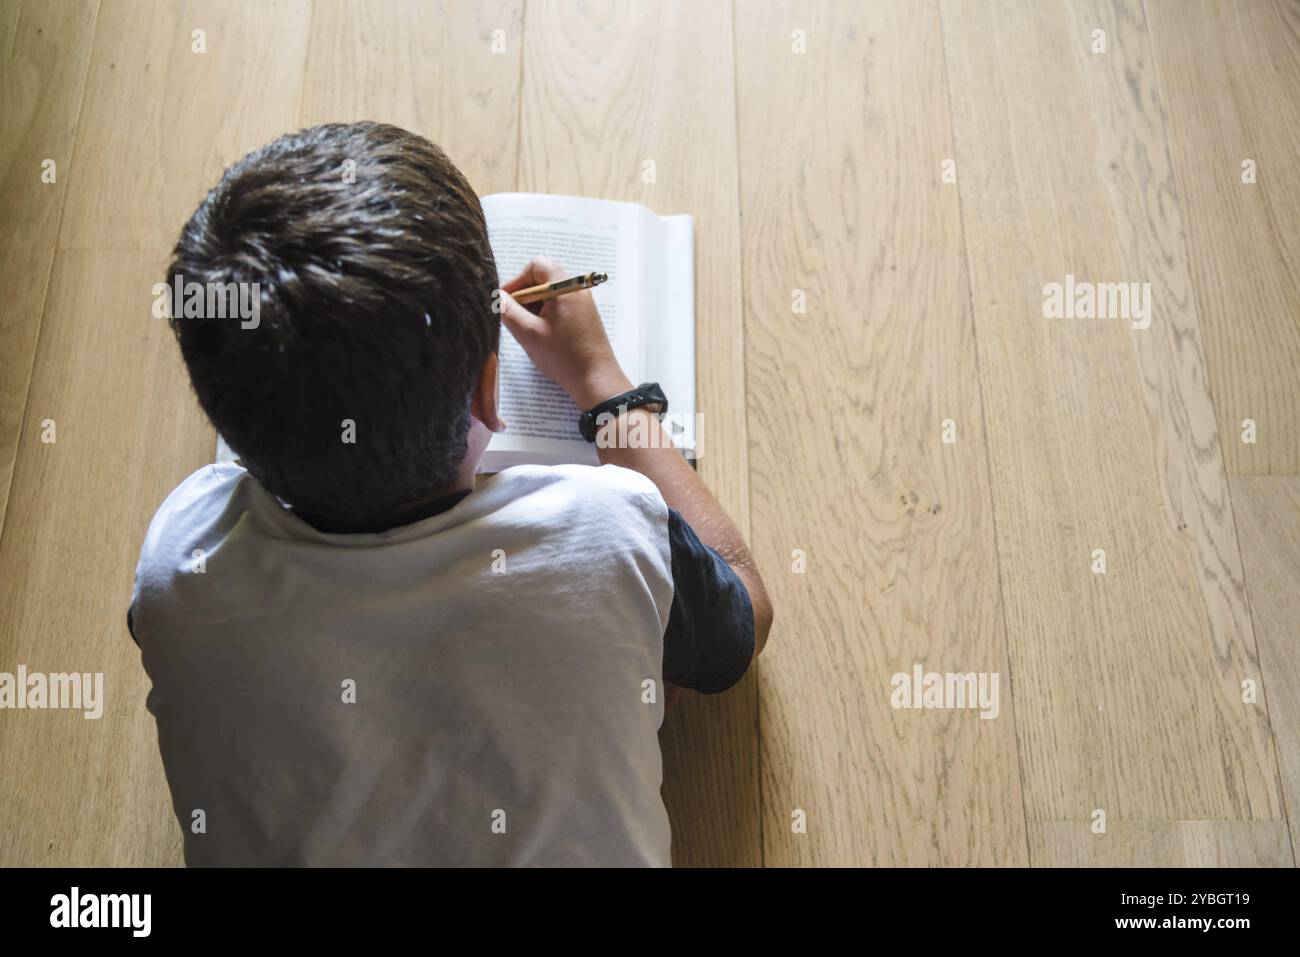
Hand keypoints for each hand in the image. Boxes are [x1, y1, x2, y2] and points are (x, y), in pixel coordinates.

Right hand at [499, 257, 632, 409]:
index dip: (517, 280)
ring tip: (527, 328)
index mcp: (565, 287)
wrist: (595, 380)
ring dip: (533, 306)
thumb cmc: (564, 357)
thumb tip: (497, 296)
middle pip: (543, 278)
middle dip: (524, 295)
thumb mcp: (529, 333)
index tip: (505, 300)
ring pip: (549, 293)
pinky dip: (545, 314)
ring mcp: (582, 303)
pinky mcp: (583, 316)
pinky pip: (558, 305)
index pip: (536, 266)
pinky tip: (540, 334)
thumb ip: (509, 311)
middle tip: (514, 316)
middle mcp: (577, 290)